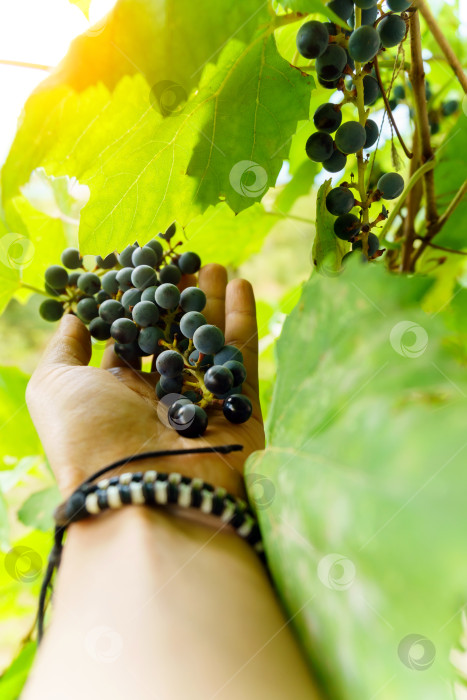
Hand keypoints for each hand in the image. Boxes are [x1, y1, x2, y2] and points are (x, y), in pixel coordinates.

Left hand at [26, 265, 263, 500]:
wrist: (145, 491)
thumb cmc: (90, 437)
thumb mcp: (53, 386)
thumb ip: (62, 348)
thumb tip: (72, 316)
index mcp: (116, 391)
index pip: (130, 337)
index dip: (136, 302)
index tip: (144, 269)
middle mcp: (158, 397)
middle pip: (171, 336)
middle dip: (177, 299)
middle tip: (185, 262)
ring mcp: (200, 403)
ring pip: (208, 342)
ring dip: (212, 303)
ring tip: (215, 265)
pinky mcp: (238, 409)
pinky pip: (242, 359)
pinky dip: (244, 322)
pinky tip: (243, 285)